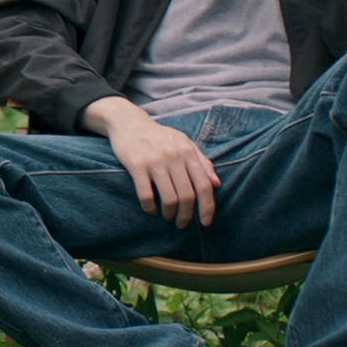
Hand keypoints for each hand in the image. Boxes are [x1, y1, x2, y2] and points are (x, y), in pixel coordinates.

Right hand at [83, 97, 219, 227]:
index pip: (204, 186)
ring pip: (169, 198)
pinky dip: (150, 207)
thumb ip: (202, 162)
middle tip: (182, 223)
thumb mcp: (184, 143)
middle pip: (187, 195)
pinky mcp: (136, 165)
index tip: (206, 223)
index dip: (207, 207)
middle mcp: (174, 156)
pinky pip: (146, 194)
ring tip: (167, 217)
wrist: (129, 122)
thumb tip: (217, 184)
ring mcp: (155, 161)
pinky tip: (151, 209)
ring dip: (169, 214)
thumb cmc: (159, 136)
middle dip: (186, 215)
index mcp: (188, 152)